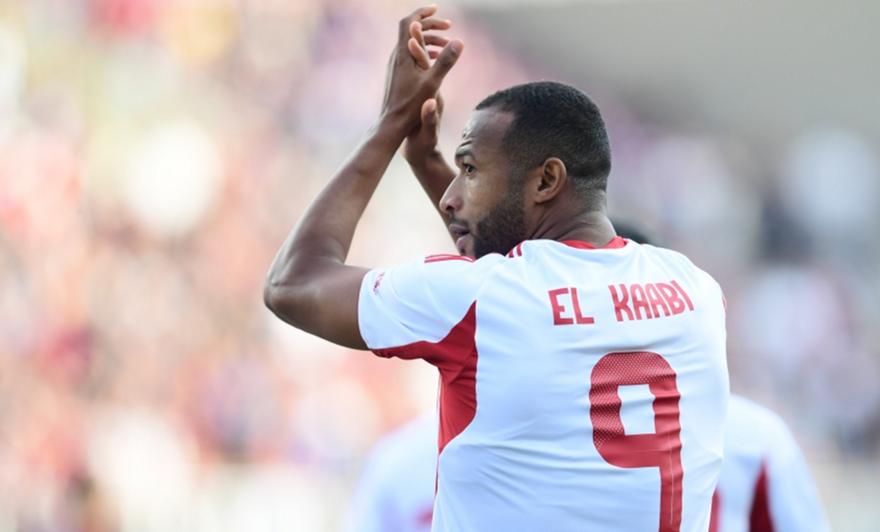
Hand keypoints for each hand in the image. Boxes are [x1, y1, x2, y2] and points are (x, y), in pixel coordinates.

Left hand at [380, 6, 462, 135]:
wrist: (392, 123)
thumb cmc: (411, 105)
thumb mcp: (433, 82)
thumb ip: (446, 61)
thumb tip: (459, 41)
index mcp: (403, 54)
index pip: (409, 22)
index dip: (423, 13)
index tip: (437, 9)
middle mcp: (396, 56)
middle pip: (411, 30)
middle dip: (431, 25)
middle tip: (449, 26)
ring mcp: (396, 65)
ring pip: (412, 43)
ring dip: (430, 39)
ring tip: (447, 44)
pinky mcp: (397, 74)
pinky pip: (411, 54)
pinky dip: (424, 50)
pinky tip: (435, 59)